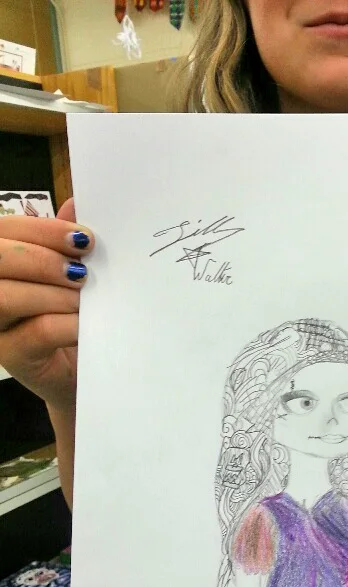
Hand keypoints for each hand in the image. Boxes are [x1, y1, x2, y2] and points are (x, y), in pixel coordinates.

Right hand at [0, 198, 92, 409]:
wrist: (79, 370)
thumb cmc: (70, 316)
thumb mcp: (70, 276)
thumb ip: (66, 243)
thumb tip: (77, 203)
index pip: (4, 229)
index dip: (42, 229)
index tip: (84, 239)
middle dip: (43, 258)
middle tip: (83, 270)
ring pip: (5, 295)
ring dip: (53, 292)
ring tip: (85, 298)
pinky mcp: (9, 356)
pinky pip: (35, 331)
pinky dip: (67, 322)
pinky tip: (87, 323)